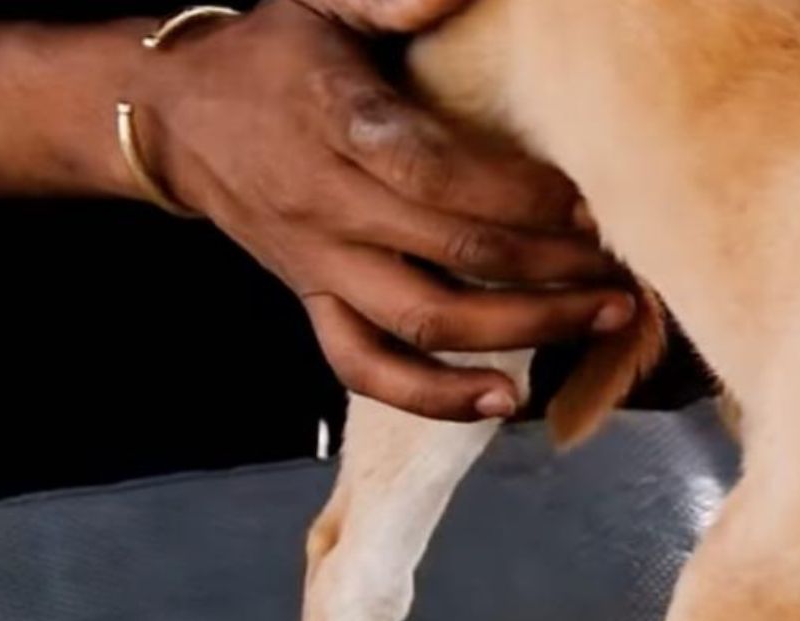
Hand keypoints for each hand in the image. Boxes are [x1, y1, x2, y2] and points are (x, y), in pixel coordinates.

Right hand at [130, 1, 633, 419]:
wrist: (174, 115)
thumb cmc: (271, 56)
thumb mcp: (321, 3)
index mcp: (339, 124)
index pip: (438, 171)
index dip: (519, 193)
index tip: (588, 199)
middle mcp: (331, 205)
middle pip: (456, 254)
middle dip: (553, 267)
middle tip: (624, 267)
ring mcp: (322, 264)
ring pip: (427, 321)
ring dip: (523, 332)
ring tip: (602, 320)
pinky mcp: (315, 304)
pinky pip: (368, 369)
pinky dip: (435, 397)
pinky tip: (503, 402)